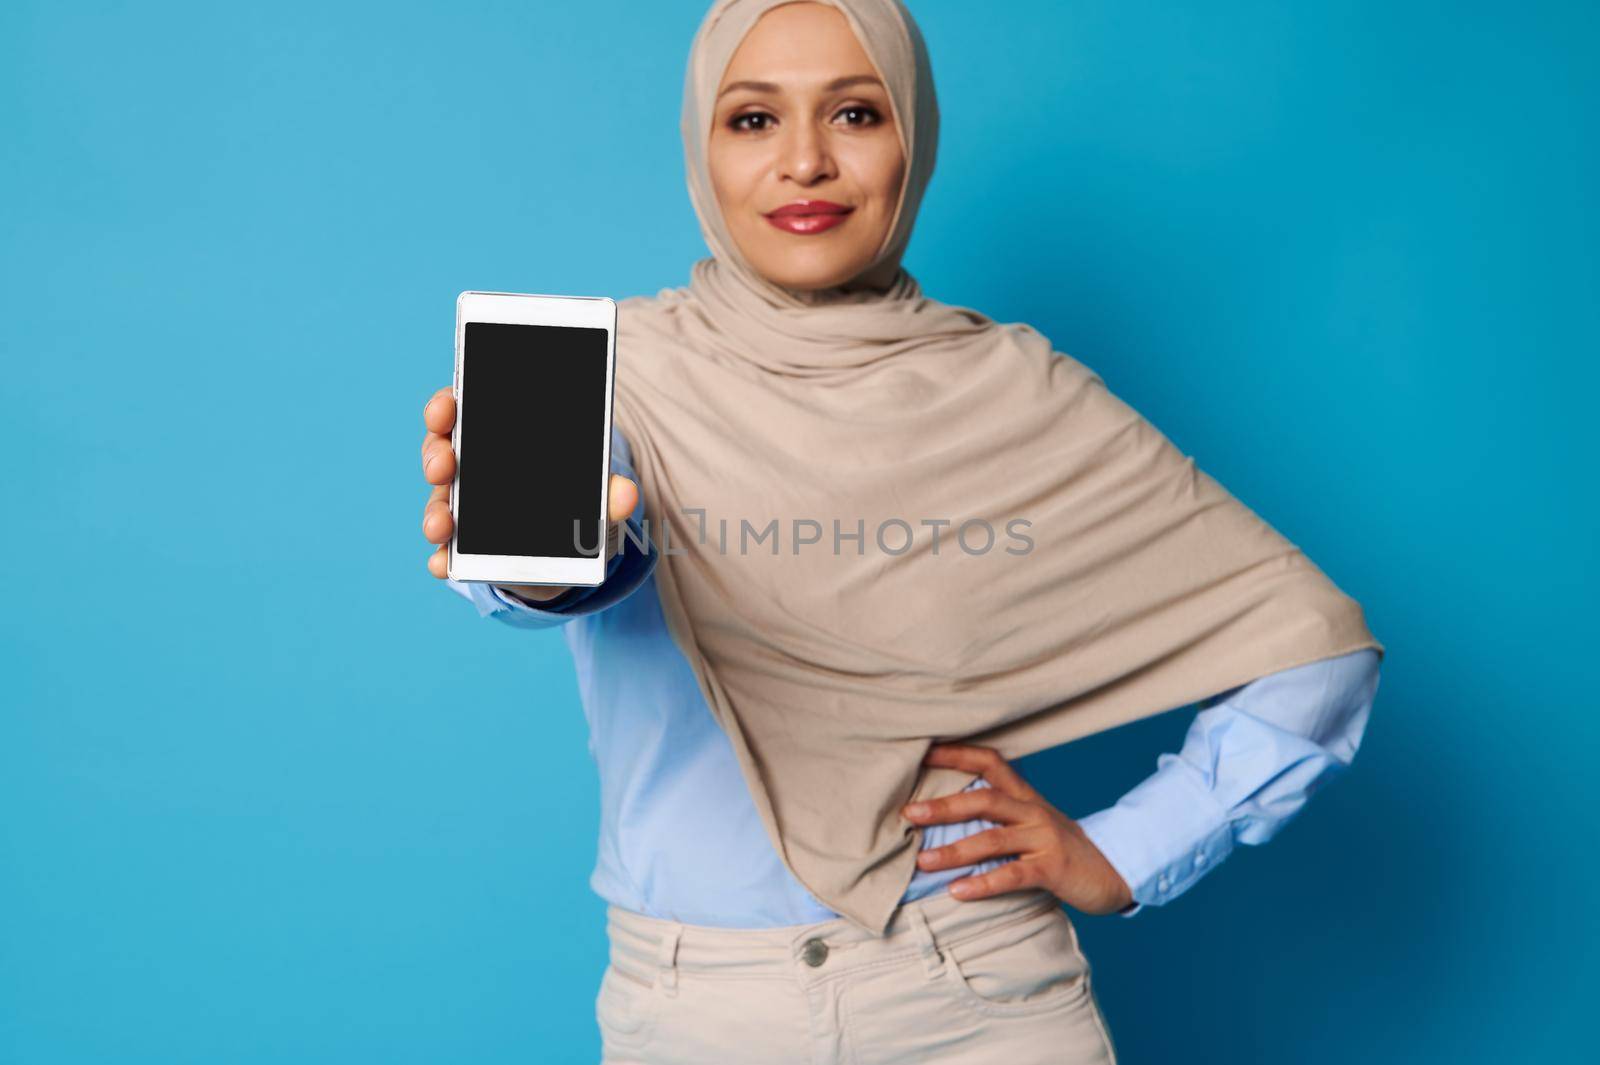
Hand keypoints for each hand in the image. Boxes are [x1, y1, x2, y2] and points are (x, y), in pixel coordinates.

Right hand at [421, 384, 639, 599]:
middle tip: (443, 466)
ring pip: (438, 503)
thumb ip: (610, 493)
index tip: (447, 408)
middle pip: (441, 452)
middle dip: (436, 456)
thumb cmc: (574, 504)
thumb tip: (627, 495)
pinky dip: (440, 558)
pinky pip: (444, 551)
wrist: (569, 555)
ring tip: (442, 527)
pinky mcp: (463, 549)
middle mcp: (471, 469)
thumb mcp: (596, 495)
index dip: (447, 405)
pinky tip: (441, 564)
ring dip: (435, 513)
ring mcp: (462, 509)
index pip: (462, 409)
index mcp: (496, 438)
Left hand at [901, 743, 1133, 914]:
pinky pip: (1013, 875)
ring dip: (955, 851)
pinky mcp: (1053, 869)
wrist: (1115, 871)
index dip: (956, 754)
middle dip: (944, 806)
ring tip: (923, 862)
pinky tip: (957, 892)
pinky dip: (983, 884)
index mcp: (1025, 796)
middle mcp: (1033, 811)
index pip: (989, 762)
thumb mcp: (1032, 824)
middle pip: (985, 799)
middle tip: (908, 813)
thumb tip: (942, 814)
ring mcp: (1044, 839)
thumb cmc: (1061, 849)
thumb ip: (998, 817)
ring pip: (993, 839)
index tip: (921, 750)